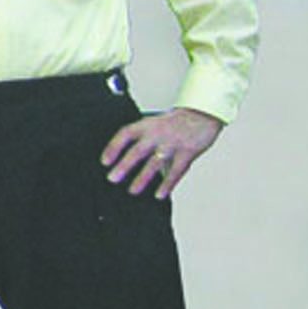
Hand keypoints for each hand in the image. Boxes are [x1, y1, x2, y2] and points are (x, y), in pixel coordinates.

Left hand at [102, 107, 220, 198]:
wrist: (202, 114)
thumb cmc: (174, 122)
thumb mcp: (153, 123)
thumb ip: (141, 138)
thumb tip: (122, 158)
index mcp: (146, 125)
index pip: (125, 134)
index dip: (113, 147)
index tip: (104, 161)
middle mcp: (157, 134)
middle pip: (138, 150)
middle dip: (124, 166)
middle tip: (112, 178)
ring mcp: (172, 143)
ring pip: (155, 162)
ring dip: (143, 178)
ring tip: (133, 190)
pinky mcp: (187, 152)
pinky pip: (176, 170)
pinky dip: (167, 184)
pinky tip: (159, 194)